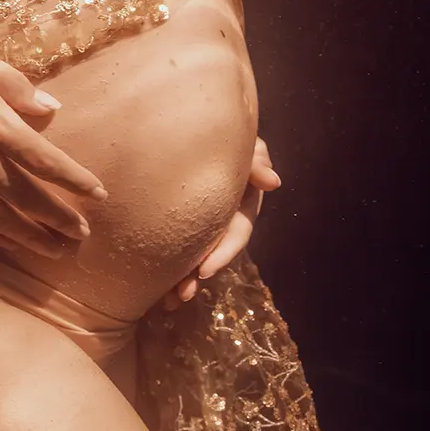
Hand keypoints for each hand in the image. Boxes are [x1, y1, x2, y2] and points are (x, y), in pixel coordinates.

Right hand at [0, 36, 107, 257]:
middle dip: (58, 218)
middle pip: (26, 195)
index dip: (73, 180)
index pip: (43, 158)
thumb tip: (52, 107)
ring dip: (30, 235)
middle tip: (84, 236)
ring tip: (56, 250)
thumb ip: (13, 84)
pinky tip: (8, 243)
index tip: (98, 195)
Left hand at [160, 136, 280, 310]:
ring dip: (184, 279)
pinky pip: (177, 246)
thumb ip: (257, 162)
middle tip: (182, 294)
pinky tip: (156, 288)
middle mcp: (226, 220)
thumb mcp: (249, 147)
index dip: (223, 253)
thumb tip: (273, 182)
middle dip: (198, 276)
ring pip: (196, 256)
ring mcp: (206, 224)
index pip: (237, 233)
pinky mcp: (184, 223)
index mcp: (243, 206)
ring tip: (168, 301)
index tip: (205, 270)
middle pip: (214, 253)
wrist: (203, 129)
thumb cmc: (230, 139)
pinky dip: (168, 266)